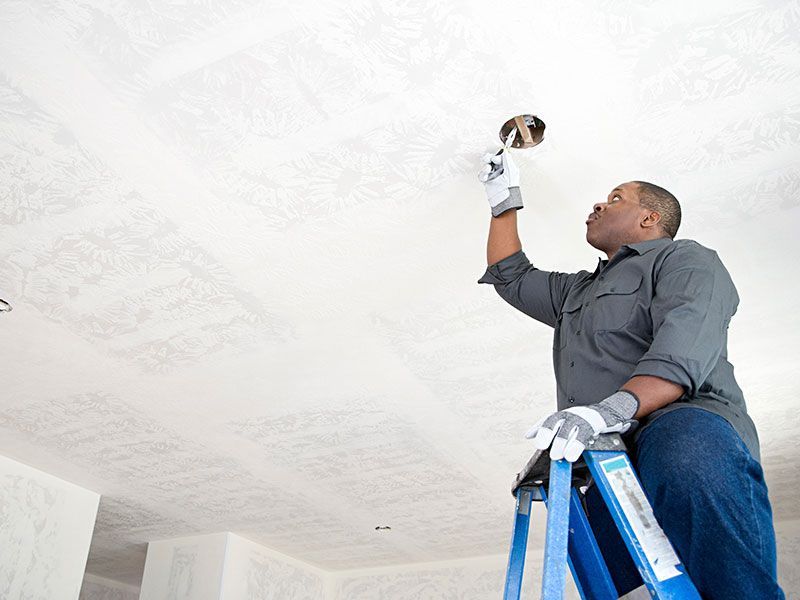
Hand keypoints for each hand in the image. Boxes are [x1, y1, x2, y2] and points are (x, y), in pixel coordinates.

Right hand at [478, 149, 522, 216]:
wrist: (503, 200)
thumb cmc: (510, 187)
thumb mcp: (511, 170)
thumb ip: (507, 160)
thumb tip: (505, 152)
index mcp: (508, 167)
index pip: (500, 157)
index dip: (497, 157)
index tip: (495, 160)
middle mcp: (501, 171)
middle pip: (491, 160)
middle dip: (488, 159)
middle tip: (487, 160)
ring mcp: (493, 176)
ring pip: (486, 166)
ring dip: (485, 168)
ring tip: (488, 170)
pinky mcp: (487, 181)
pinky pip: (482, 175)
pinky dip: (482, 175)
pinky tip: (485, 178)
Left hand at [524, 391, 638, 461]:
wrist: (610, 413)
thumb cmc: (585, 420)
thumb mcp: (566, 422)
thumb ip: (548, 427)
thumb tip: (529, 435)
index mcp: (563, 415)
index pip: (548, 420)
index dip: (539, 428)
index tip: (530, 437)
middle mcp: (571, 414)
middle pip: (556, 422)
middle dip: (549, 435)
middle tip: (544, 447)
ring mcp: (582, 418)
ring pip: (569, 429)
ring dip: (562, 443)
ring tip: (559, 456)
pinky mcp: (594, 424)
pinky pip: (583, 435)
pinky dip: (576, 445)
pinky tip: (571, 454)